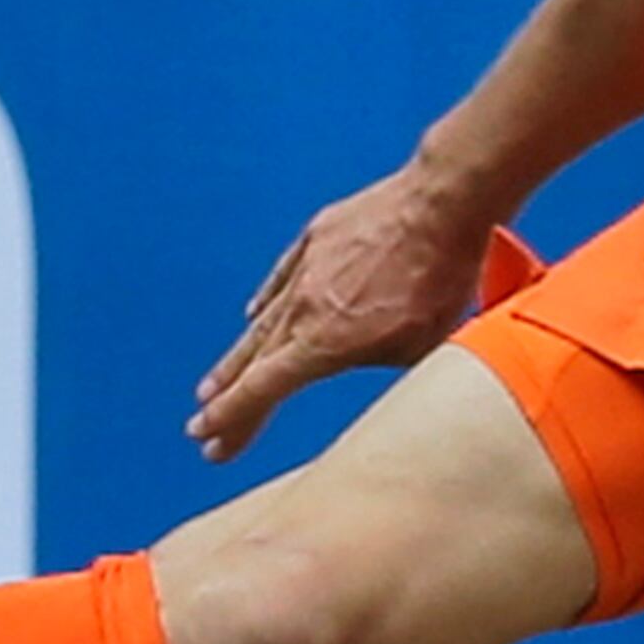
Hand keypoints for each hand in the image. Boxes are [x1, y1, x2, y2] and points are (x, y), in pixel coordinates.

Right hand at [189, 164, 491, 462]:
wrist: (441, 204)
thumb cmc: (439, 277)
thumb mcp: (419, 350)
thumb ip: (385, 371)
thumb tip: (386, 388)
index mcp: (324, 341)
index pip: (264, 389)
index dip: (234, 417)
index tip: (210, 439)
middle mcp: (304, 306)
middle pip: (255, 362)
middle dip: (227, 400)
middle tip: (202, 428)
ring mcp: (308, 268)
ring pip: (263, 321)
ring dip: (238, 357)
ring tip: (214, 385)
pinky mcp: (319, 237)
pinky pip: (282, 277)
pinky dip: (266, 300)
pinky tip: (254, 313)